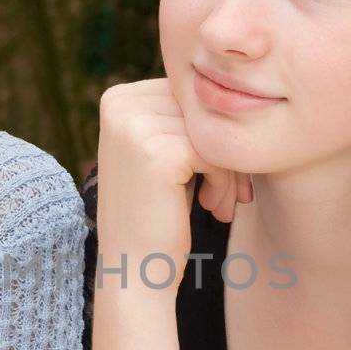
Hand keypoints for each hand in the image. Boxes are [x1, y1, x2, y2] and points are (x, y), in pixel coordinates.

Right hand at [94, 78, 252, 287]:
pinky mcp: (159, 152)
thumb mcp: (158, 152)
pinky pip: (217, 151)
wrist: (135, 271)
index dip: (213, 131)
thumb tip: (228, 78)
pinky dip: (226, 181)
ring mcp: (135, 126)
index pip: (188, 94)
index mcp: (117, 97)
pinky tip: (215, 208)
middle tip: (233, 193)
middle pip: (202, 109)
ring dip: (230, 169)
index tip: (224, 172)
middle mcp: (120, 104)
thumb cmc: (156, 214)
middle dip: (226, 150)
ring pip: (213, 130)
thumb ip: (177, 114)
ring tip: (223, 203)